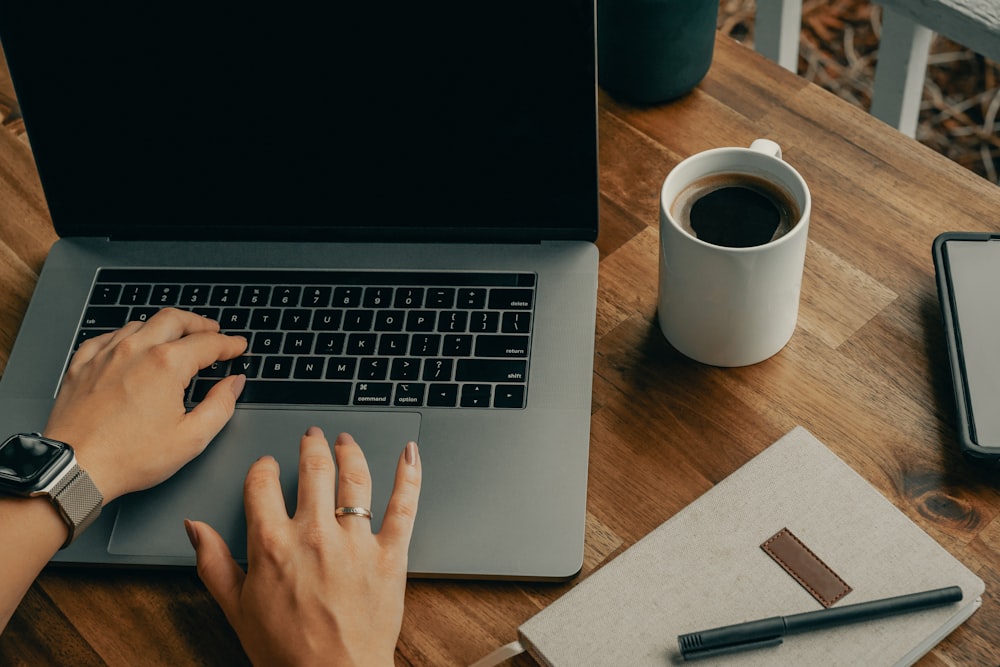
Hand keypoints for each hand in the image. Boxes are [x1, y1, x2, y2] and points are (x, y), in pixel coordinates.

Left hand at [44, 307, 247, 502]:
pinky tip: (131, 345)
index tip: (237, 346)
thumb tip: (233, 384)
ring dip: (164, 326)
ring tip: (176, 336)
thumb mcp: (191, 438)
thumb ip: (220, 405)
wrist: (75, 468)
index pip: (208, 343)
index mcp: (166, 365)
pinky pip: (107, 337)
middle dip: (199, 323)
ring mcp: (105, 355)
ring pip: (141, 324)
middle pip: (174, 319)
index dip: (228, 344)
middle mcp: (136, 350)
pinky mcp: (82, 365)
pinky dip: (127, 336)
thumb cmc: (128, 457)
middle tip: (212, 330)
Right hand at [187, 429, 421, 666]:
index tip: (267, 466)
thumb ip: (213, 563)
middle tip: (312, 437)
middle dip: (310, 447)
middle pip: (313, 470)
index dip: (264, 468)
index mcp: (272, 544)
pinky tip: (409, 452)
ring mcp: (356, 542)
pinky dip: (409, 475)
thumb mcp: (236, 610)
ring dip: (350, 451)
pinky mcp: (391, 555)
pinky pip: (404, 505)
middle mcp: (314, 535)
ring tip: (346, 441)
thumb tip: (194, 527)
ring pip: (355, 479)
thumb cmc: (286, 653)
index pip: (263, 484)